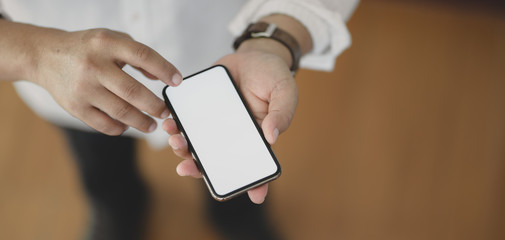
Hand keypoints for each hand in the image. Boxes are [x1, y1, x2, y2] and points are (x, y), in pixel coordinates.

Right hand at [31, 28, 181, 134]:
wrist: (46, 57)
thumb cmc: (88, 49)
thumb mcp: (112, 41)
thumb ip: (138, 55)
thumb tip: (162, 76)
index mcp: (106, 44)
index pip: (142, 56)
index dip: (164, 69)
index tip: (177, 82)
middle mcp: (94, 65)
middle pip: (133, 92)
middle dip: (155, 106)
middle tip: (165, 112)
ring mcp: (83, 88)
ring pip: (121, 112)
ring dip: (142, 122)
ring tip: (152, 124)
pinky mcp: (75, 107)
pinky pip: (104, 125)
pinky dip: (120, 128)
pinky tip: (128, 126)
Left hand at [162, 39, 297, 203]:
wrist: (254, 55)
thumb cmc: (273, 76)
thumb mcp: (285, 91)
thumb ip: (282, 113)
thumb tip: (271, 136)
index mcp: (257, 137)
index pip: (256, 165)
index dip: (256, 183)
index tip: (255, 196)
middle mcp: (234, 135)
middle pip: (217, 160)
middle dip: (200, 168)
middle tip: (186, 167)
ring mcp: (216, 123)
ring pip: (198, 144)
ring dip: (184, 148)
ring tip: (175, 141)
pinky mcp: (203, 108)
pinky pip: (188, 121)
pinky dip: (177, 125)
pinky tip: (171, 122)